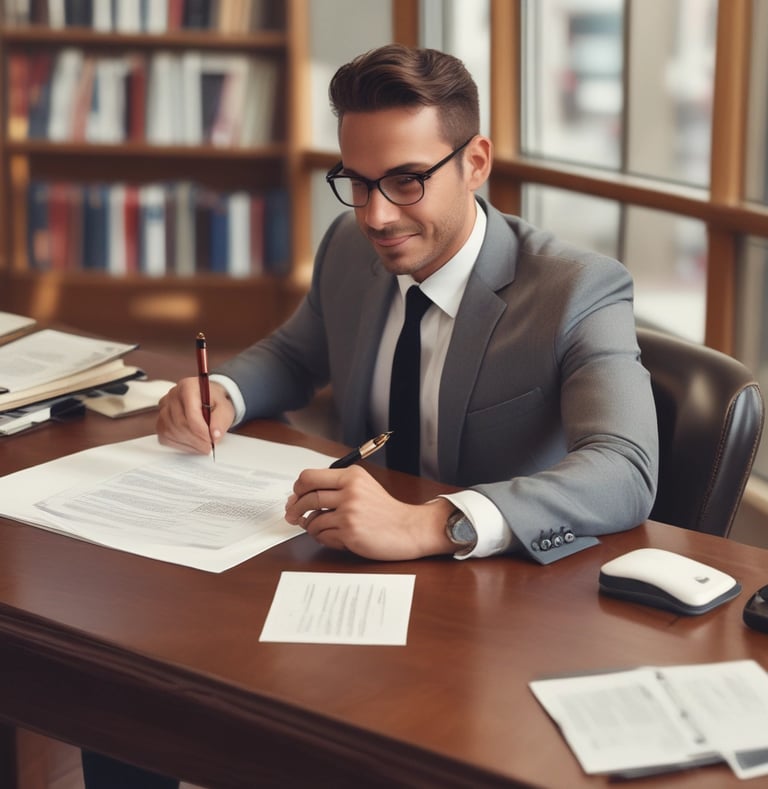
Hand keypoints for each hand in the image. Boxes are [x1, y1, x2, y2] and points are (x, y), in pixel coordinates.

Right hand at [156, 377, 234, 454]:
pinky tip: (192, 444)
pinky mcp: (160, 420)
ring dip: (188, 443)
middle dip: (196, 440)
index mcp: (188, 387)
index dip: (201, 431)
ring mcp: (164, 407)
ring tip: (202, 445)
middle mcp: (173, 395)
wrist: (208, 399)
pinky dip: (179, 444)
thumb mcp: (225, 408)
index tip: (211, 441)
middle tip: (208, 446)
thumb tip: (215, 435)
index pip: (191, 413)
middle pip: (180, 423)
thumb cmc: (214, 402)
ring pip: (170, 431)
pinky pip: (164, 437)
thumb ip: (221, 420)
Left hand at [284, 465, 454, 559]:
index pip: (309, 477)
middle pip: (307, 497)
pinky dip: (324, 538)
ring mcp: (349, 512)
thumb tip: (299, 497)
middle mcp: (349, 491)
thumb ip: (335, 488)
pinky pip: (322, 536)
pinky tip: (335, 537)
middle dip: (295, 509)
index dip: (298, 488)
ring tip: (322, 529)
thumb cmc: (386, 511)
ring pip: (312, 520)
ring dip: (312, 527)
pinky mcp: (349, 532)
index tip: (296, 496)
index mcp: (351, 476)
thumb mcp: (363, 487)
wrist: (408, 528)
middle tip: (293, 516)